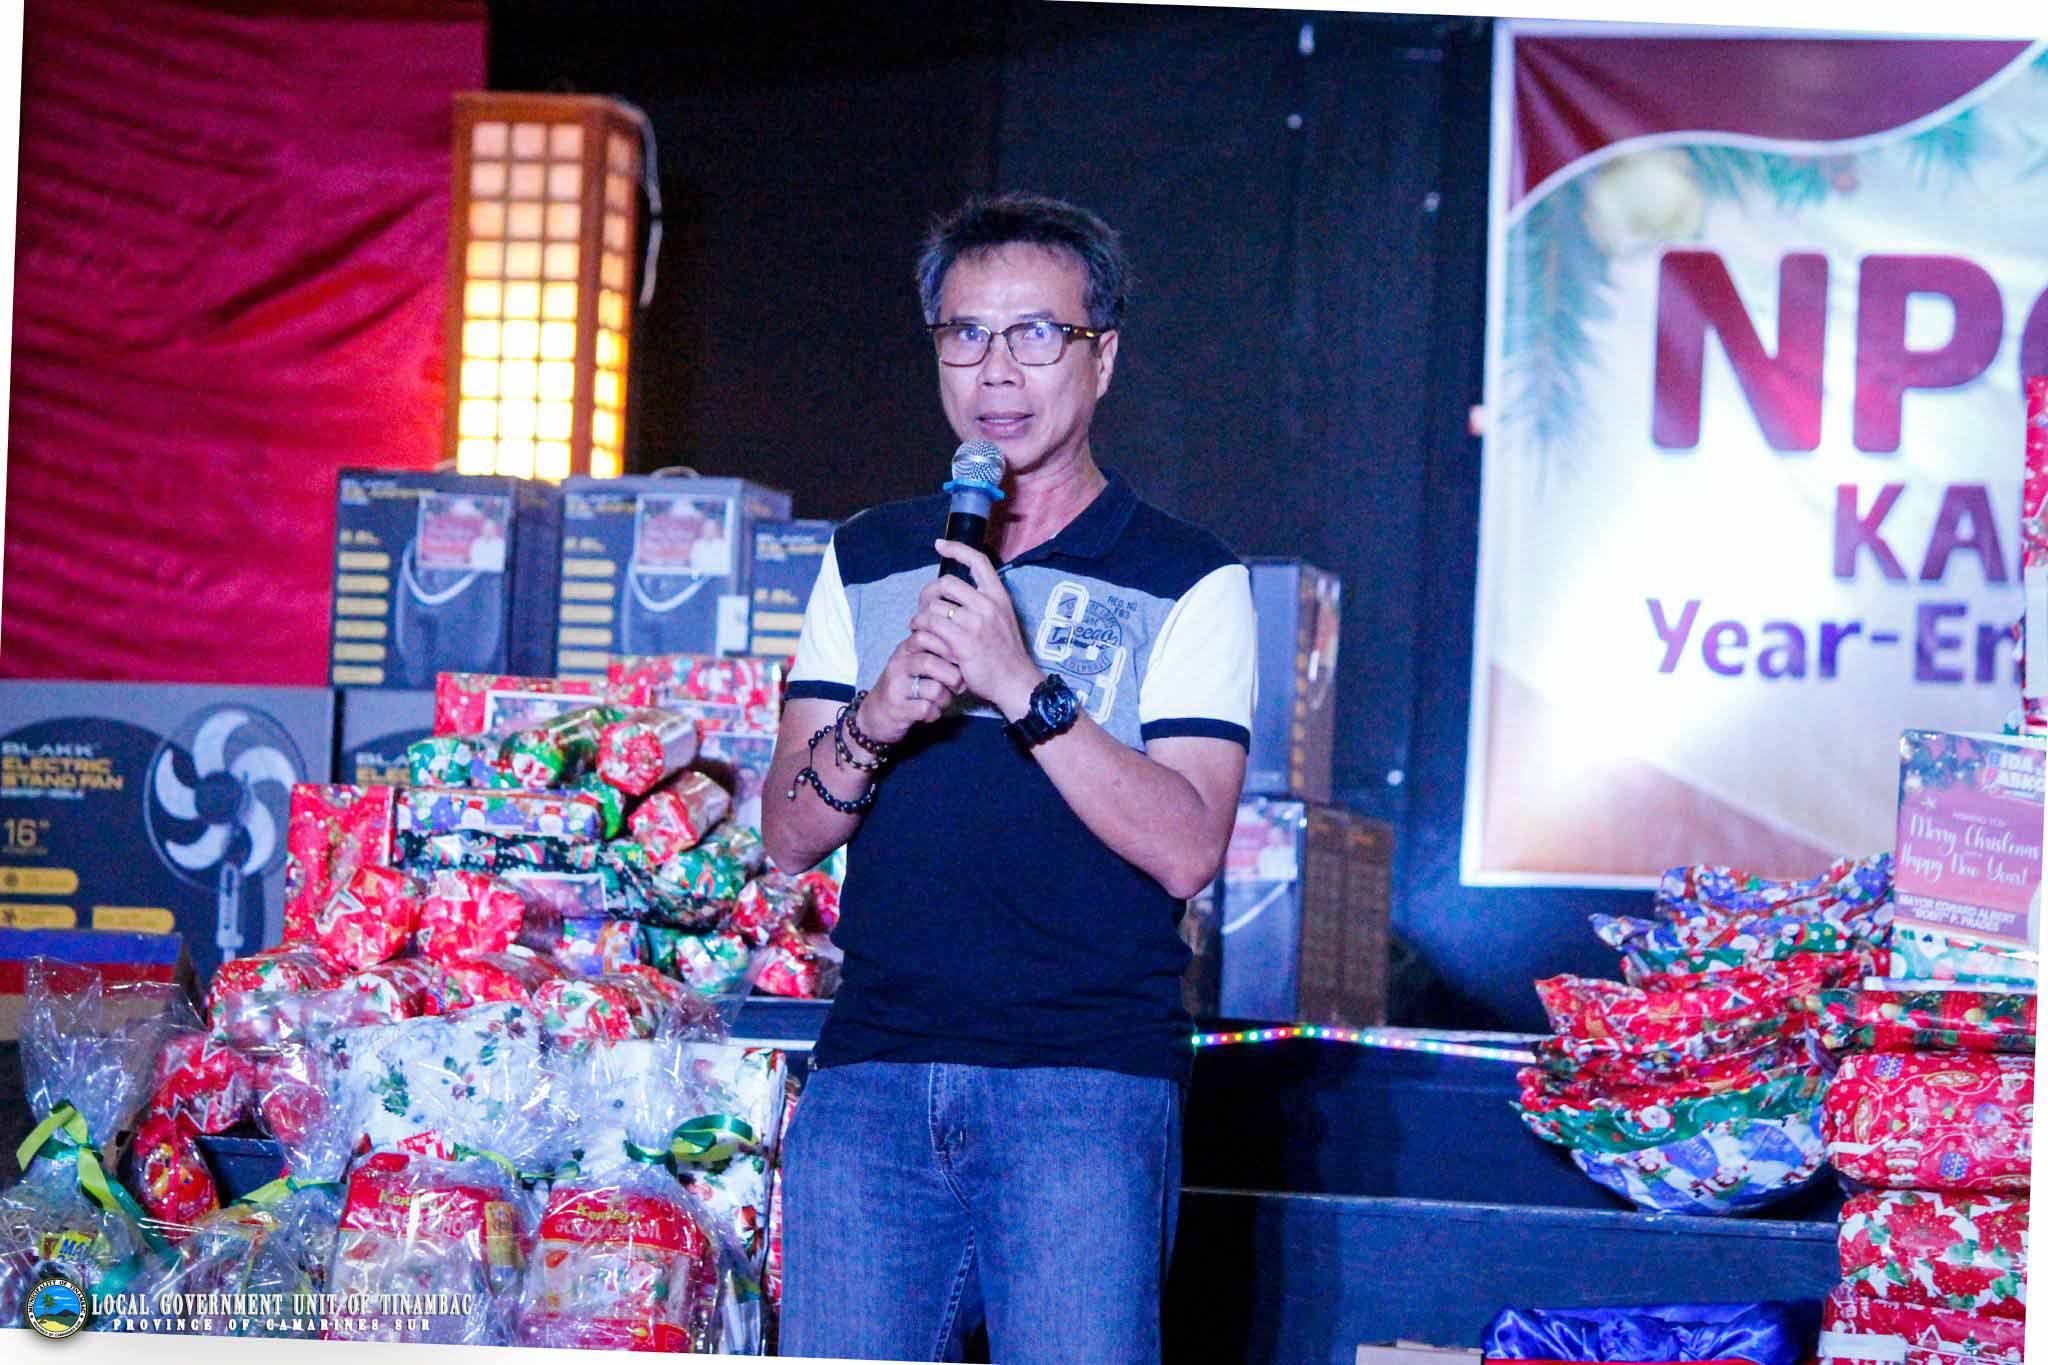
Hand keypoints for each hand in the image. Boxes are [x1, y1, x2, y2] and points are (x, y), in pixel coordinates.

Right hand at [856, 631, 963, 746]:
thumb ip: (933, 650)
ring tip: (941, 702)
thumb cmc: (904, 686)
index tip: (961, 660)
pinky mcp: (897, 708)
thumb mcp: (914, 662)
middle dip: (953, 676)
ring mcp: (896, 687)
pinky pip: (927, 709)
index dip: (949, 647)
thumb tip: (963, 641)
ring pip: (934, 689)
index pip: (925, 636)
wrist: (875, 715)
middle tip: (958, 686)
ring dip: (945, 699)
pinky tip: (930, 713)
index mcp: (905, 650)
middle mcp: (898, 665)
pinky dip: (934, 714)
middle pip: (931, 662)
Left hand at [914, 540, 1042, 718]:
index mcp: (998, 596)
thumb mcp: (1002, 619)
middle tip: (924, 607)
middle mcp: (988, 605)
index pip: (978, 561)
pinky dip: (920, 630)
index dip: (956, 548)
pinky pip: (931, 626)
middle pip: (946, 583)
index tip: (940, 545)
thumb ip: (984, 603)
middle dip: (928, 593)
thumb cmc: (1005, 653)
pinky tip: (919, 636)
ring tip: (919, 626)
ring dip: (920, 616)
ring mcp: (976, 624)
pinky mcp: (963, 643)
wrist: (1015, 681)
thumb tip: (959, 592)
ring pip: (934, 606)